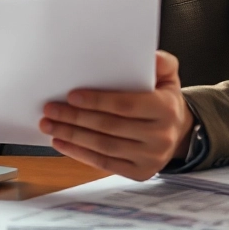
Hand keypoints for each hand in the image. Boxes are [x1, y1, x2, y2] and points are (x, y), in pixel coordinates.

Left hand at [40, 50, 193, 180]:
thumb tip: (149, 56)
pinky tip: (61, 142)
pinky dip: (79, 153)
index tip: (71, 96)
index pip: (125, 105)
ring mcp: (151, 158)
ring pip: (103, 147)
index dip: (97, 101)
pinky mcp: (140, 173)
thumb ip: (160, 63)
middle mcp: (161, 136)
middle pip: (109, 127)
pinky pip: (104, 164)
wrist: (178, 132)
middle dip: (75, 118)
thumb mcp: (168, 77)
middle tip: (50, 109)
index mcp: (166, 109)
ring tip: (49, 125)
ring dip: (72, 135)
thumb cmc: (163, 99)